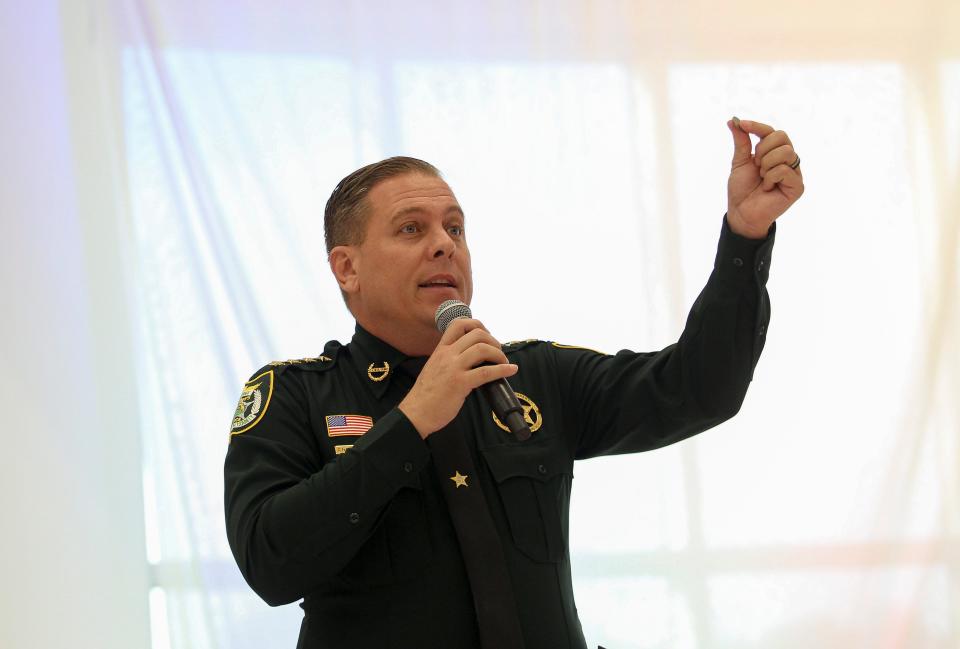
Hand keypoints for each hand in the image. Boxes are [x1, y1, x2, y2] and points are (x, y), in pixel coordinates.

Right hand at [398, 318, 517, 437]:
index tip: (486, 336)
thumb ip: (449, 360)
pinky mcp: (460, 383)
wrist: (416, 413)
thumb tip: (472, 360)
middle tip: (498, 353)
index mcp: (440, 350)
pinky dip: (503, 369)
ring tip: (504, 362)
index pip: (458, 323)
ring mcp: (453, 368)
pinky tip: (511, 370)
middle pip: (476, 334)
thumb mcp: (435, 368)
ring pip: (482, 349)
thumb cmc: (426, 395)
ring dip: (499, 354)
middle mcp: (447, 355)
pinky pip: (486, 372)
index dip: (477, 325)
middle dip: (493, 341)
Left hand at [726, 117, 804, 238]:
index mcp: (775, 152)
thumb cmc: (741, 189)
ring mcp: (795, 173)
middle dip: (763, 149)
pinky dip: (770, 177)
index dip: (757, 126)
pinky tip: (767, 188)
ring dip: (766, 164)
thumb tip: (733, 120)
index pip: (772, 131)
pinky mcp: (798, 186)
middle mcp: (788, 160)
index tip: (742, 124)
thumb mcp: (740, 162)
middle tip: (755, 165)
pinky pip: (785, 170)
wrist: (741, 212)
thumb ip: (741, 141)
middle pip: (782, 136)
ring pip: (786, 152)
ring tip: (761, 177)